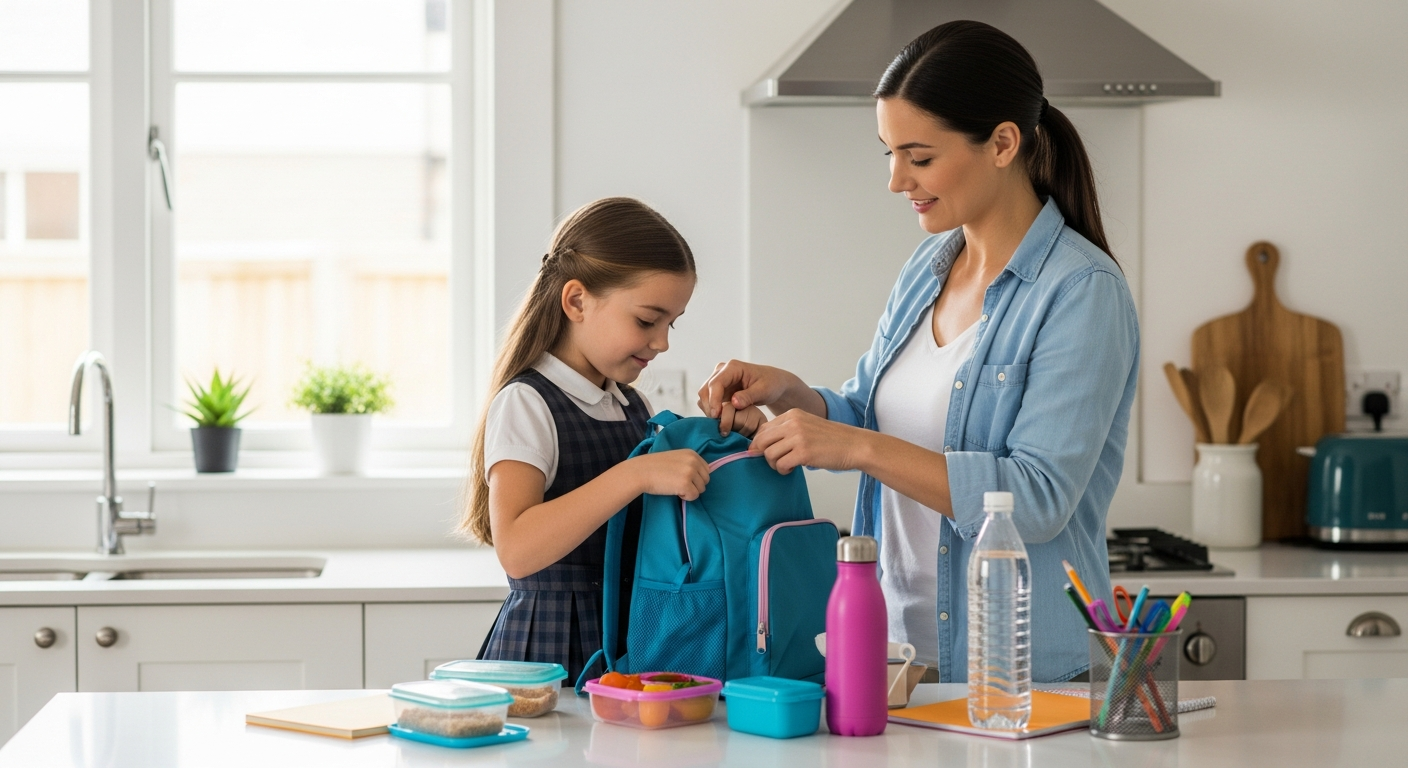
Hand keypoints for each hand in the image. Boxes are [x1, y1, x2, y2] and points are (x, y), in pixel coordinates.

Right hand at [628, 449, 710, 499]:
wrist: (641, 471)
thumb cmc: (654, 466)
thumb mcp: (676, 458)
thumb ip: (688, 464)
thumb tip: (700, 476)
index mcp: (692, 454)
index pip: (706, 470)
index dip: (696, 477)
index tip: (683, 477)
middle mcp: (694, 462)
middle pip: (706, 480)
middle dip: (695, 485)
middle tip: (678, 483)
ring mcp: (690, 473)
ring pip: (701, 489)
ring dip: (690, 491)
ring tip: (675, 486)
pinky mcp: (686, 484)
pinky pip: (694, 496)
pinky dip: (685, 497)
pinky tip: (674, 491)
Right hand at [697, 360, 804, 435]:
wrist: (773, 384)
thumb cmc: (771, 384)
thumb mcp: (764, 390)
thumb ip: (748, 396)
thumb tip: (733, 403)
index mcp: (733, 367)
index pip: (715, 383)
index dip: (713, 400)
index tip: (717, 416)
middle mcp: (722, 371)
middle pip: (705, 389)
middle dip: (709, 407)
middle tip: (718, 423)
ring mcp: (719, 380)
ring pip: (704, 396)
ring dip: (709, 410)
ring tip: (721, 423)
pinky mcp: (719, 390)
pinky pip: (709, 401)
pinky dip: (712, 410)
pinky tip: (722, 420)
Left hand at [749, 409, 867, 474]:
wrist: (855, 445)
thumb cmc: (831, 440)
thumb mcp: (806, 426)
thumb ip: (786, 431)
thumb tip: (760, 446)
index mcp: (792, 414)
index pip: (762, 429)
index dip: (760, 444)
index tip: (768, 453)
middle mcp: (793, 423)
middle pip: (761, 441)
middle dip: (764, 455)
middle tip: (776, 462)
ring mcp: (798, 437)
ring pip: (769, 454)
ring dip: (775, 464)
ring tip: (787, 466)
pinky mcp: (804, 452)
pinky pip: (781, 464)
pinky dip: (783, 470)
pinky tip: (792, 469)